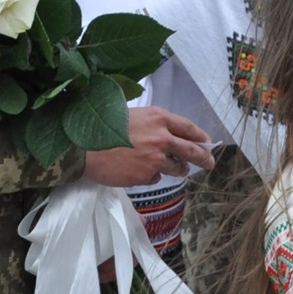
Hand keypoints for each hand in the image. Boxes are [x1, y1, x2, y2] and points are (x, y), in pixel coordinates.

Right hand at [82, 106, 215, 187]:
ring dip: (179, 169)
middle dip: (203, 158)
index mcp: (158, 118)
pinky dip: (151, 176)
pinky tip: (138, 171)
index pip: (188, 127)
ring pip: (176, 167)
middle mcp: (161, 137)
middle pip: (191, 150)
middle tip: (209, 163)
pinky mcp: (146, 176)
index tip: (207, 142)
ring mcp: (155, 159)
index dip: (200, 136)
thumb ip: (151, 125)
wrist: (82, 148)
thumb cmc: (102, 127)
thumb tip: (165, 136)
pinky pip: (155, 178)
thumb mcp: (131, 116)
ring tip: (179, 170)